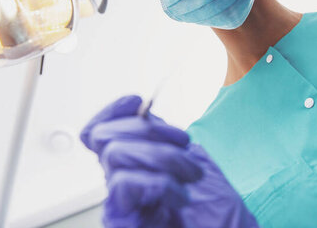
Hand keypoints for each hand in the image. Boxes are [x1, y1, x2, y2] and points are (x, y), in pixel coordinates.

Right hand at [80, 95, 258, 227]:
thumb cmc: (217, 212)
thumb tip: (144, 111)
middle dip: (146, 129)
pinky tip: (179, 195)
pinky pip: (123, 184)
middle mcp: (121, 180)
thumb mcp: (194, 160)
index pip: (99, 131)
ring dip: (161, 156)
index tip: (138, 102)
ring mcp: (120, 202)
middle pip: (102, 135)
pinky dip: (157, 181)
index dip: (112, 110)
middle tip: (183, 143)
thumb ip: (164, 138)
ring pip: (114, 153)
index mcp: (134, 163)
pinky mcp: (121, 221)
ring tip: (191, 175)